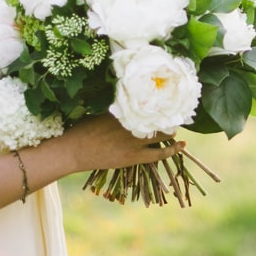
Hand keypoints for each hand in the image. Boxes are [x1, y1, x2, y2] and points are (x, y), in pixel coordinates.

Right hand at [60, 114, 184, 172]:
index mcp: (123, 110)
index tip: (168, 99)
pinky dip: (172, 150)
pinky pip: (158, 154)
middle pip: (158, 117)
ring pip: (161, 134)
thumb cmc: (82, 129)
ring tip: (175, 126)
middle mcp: (131, 123)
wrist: (73, 151)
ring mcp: (133, 141)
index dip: (160, 103)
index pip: (149, 103)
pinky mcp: (133, 157)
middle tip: (175, 113)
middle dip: (167, 115)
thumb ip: (117, 109)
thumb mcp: (99, 112)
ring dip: (170, 130)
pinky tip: (183, 145)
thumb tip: (131, 102)